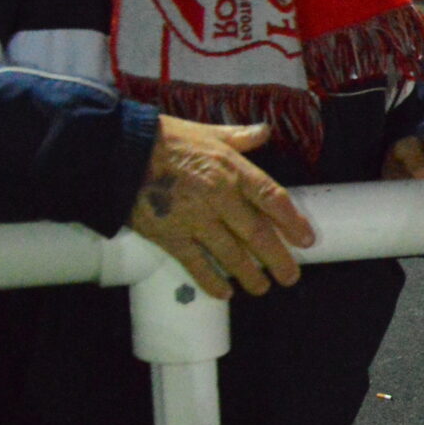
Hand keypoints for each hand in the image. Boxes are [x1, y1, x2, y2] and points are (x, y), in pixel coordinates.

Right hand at [129, 118, 315, 299]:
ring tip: (262, 287)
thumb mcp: (206, 132)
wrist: (117, 152)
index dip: (293, 221)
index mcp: (231, 169)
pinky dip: (211, 281)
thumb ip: (238, 136)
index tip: (307, 239)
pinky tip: (225, 293)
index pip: (271, 198)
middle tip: (291, 276)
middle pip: (257, 234)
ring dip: (249, 274)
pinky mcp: (169, 235)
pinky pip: (196, 263)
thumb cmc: (162, 139)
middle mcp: (218, 196)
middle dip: (277, 259)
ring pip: (231, 254)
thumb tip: (264, 132)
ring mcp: (194, 218)